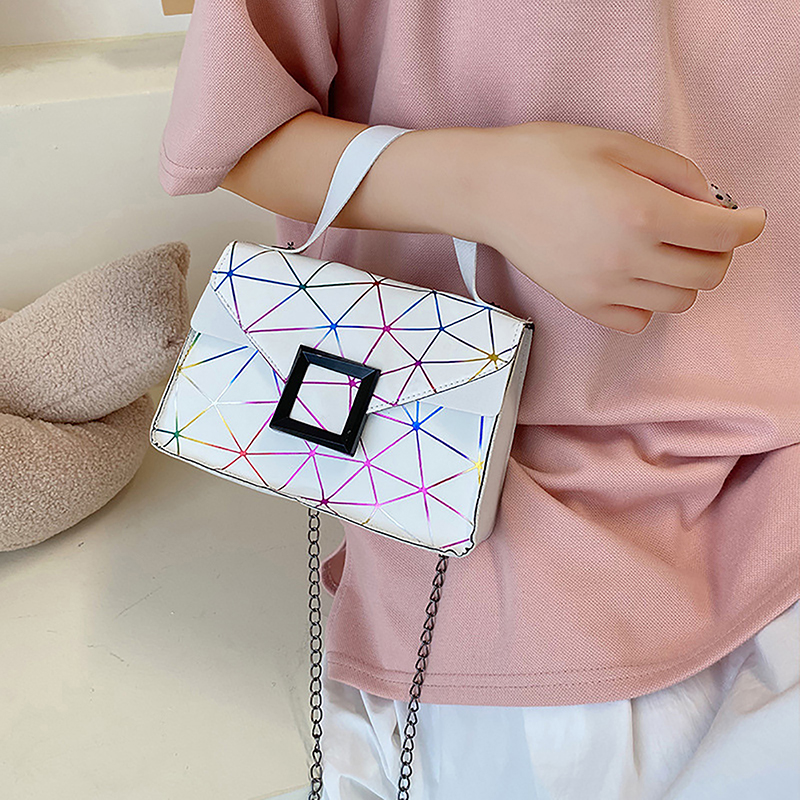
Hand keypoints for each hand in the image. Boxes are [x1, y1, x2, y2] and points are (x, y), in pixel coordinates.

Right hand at [470, 121, 766, 333]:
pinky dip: (650, 302)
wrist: (489, 190)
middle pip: (708, 274)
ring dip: (687, 278)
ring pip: (678, 302)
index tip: (750, 217)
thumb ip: (676, 174)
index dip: (749, 224)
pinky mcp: (581, 304)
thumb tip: (709, 204)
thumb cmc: (548, 158)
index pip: (723, 234)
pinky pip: (638, 320)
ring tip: (669, 252)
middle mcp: (627, 258)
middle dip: (720, 251)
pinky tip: (637, 275)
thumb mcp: (621, 144)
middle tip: (707, 231)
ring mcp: (603, 288)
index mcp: (642, 212)